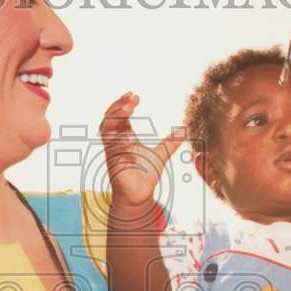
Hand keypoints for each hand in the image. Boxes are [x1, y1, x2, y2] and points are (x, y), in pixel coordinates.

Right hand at [99, 92, 183, 207]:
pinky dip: (115, 133)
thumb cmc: (146, 176)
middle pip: (110, 117)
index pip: (120, 116)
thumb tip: (184, 130)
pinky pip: (108, 142)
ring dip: (115, 114)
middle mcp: (116, 141)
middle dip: (119, 105)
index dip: (124, 104)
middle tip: (132, 96)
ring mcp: (112, 149)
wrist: (139, 195)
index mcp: (125, 137)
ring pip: (106, 126)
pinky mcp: (112, 159)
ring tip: (127, 106)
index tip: (135, 95)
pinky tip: (126, 126)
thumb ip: (171, 142)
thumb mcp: (161, 154)